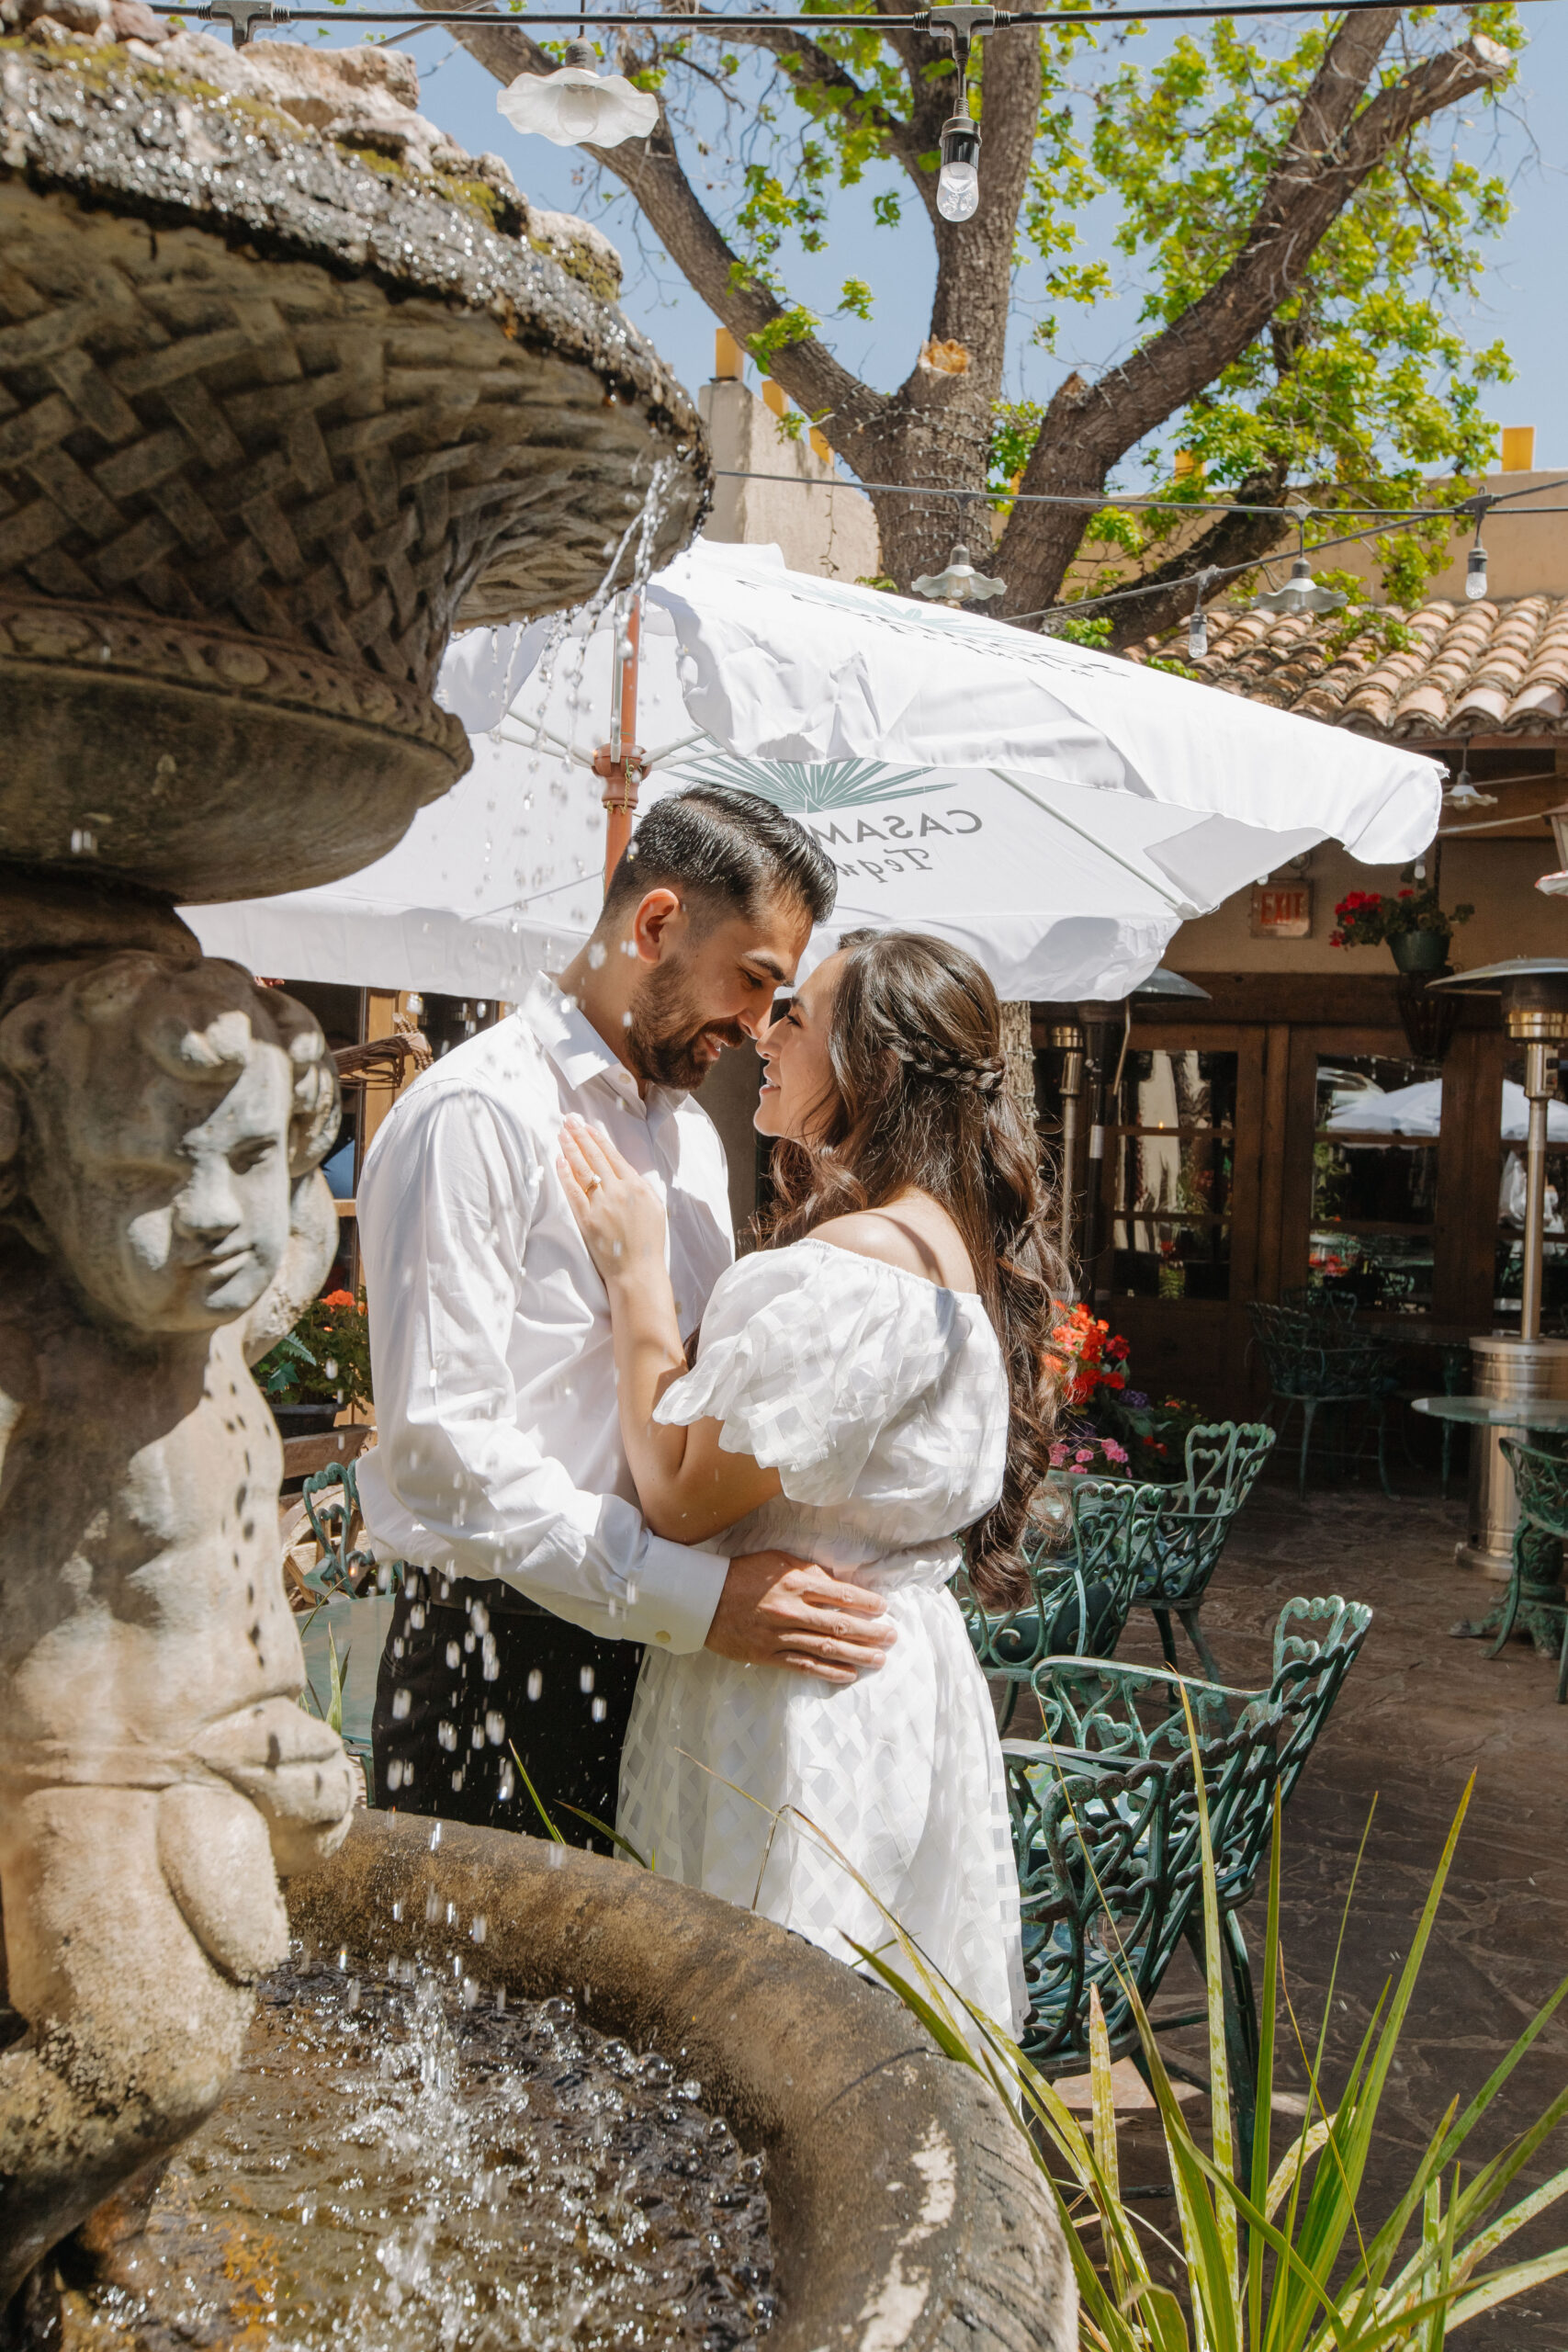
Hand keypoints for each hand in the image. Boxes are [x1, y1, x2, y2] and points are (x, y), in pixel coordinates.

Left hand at [557, 1116, 666, 1286]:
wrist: (637, 1271)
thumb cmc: (648, 1243)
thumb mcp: (654, 1209)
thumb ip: (640, 1188)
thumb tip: (624, 1172)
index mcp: (637, 1186)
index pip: (613, 1156)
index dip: (598, 1139)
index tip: (587, 1126)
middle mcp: (619, 1191)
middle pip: (595, 1157)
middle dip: (580, 1135)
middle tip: (569, 1120)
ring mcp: (602, 1204)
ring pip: (583, 1169)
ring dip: (571, 1148)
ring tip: (562, 1133)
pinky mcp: (587, 1218)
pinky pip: (573, 1191)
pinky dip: (565, 1174)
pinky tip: (559, 1160)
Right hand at [708, 1552, 896, 1685]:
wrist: (705, 1599)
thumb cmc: (744, 1575)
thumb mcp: (778, 1561)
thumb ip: (809, 1572)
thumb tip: (839, 1584)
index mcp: (795, 1582)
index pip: (841, 1595)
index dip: (866, 1603)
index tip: (884, 1608)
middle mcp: (791, 1610)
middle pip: (840, 1625)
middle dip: (870, 1632)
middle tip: (892, 1637)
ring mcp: (779, 1635)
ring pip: (826, 1649)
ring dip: (857, 1655)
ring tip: (879, 1660)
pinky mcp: (768, 1655)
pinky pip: (804, 1666)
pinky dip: (828, 1672)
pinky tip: (849, 1675)